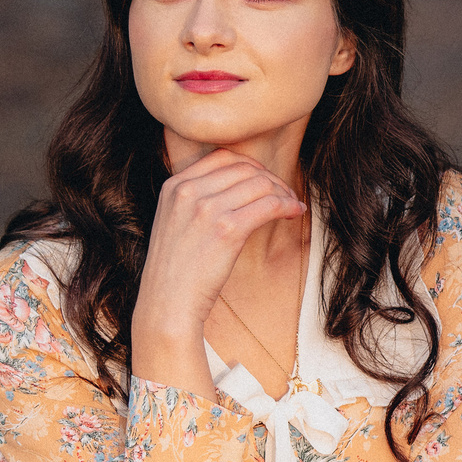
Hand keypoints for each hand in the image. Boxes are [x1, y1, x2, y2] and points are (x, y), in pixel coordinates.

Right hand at [131, 149, 304, 391]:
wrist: (167, 303)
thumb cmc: (177, 269)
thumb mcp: (175, 221)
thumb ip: (197, 199)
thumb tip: (241, 187)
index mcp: (174, 185)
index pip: (223, 157)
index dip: (252, 166)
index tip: (265, 180)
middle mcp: (188, 191)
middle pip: (245, 168)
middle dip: (271, 179)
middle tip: (285, 195)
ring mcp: (206, 209)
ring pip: (261, 184)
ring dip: (283, 193)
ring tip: (292, 206)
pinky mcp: (227, 229)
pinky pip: (268, 205)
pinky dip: (287, 206)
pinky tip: (294, 213)